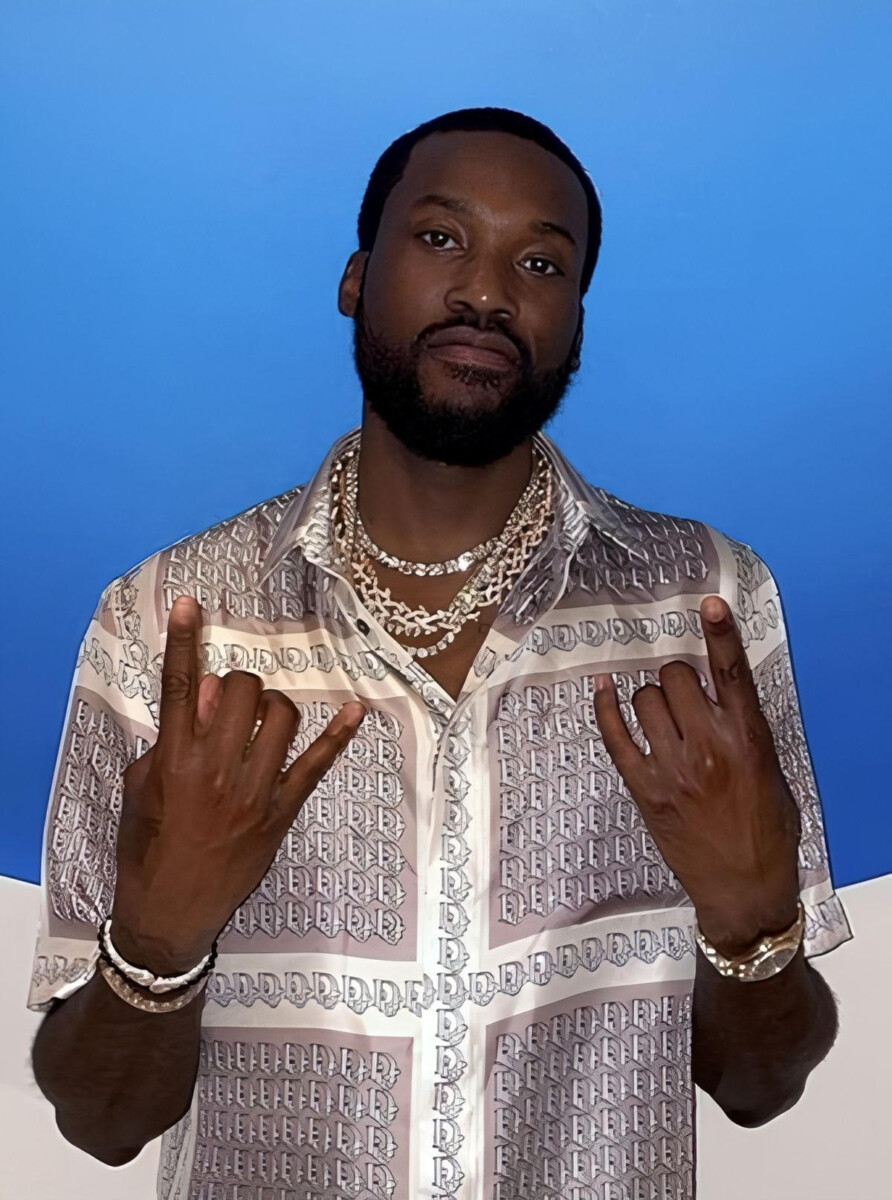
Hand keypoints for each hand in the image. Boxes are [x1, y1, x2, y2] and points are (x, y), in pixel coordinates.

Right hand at [110, 595, 365, 973]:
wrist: (170, 912)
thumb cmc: (147, 848)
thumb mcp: (141, 789)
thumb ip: (170, 737)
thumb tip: (205, 692)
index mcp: (174, 761)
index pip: (178, 688)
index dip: (183, 641)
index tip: (190, 604)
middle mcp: (216, 770)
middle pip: (241, 692)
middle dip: (238, 684)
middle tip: (232, 701)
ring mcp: (254, 792)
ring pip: (281, 717)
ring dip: (272, 706)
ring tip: (261, 721)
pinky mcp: (280, 812)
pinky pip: (316, 765)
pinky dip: (339, 735)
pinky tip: (357, 710)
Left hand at [593, 595, 801, 956]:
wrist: (745, 888)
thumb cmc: (766, 830)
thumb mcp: (770, 771)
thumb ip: (743, 728)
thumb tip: (715, 693)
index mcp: (747, 740)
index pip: (731, 674)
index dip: (720, 634)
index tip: (709, 603)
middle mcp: (709, 748)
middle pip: (674, 678)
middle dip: (676, 677)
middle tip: (683, 695)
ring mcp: (672, 769)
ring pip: (644, 700)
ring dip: (650, 699)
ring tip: (663, 718)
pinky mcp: (645, 790)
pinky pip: (615, 738)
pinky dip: (606, 710)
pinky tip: (602, 690)